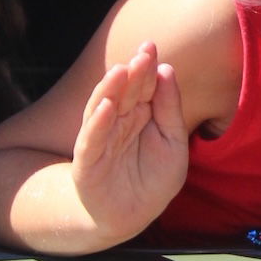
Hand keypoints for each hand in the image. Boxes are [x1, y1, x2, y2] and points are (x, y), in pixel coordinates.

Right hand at [71, 41, 188, 240]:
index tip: (150, 45)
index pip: (143, 85)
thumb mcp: (173, 142)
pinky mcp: (88, 161)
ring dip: (110, 90)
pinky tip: (105, 106)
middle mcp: (118, 120)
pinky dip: (97, 123)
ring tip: (120, 71)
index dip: (146, 66)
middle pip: (124, 92)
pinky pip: (91, 139)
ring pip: (103, 108)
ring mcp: (101, 138)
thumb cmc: (155, 177)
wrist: (134, 215)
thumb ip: (169, 108)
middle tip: (142, 53)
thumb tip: (166, 69)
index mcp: (140, 112)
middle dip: (133, 72)